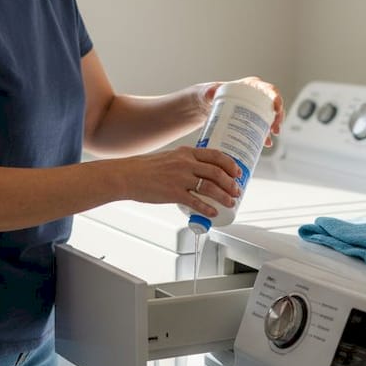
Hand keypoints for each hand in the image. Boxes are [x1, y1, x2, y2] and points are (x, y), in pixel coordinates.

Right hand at [116, 145, 241, 214]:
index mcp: (186, 152)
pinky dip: (207, 208)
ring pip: (210, 187)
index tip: (237, 172)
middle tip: (237, 191)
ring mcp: (180, 178)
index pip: (215, 156)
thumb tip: (202, 172)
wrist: (128, 175)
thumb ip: (185, 162)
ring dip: (223, 196)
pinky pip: (195, 202)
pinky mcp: (173, 193)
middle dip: (231, 183)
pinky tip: (213, 213)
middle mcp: (185, 163)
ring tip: (230, 202)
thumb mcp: (170, 157)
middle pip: (216, 172)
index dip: (230, 164)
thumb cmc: (147, 167)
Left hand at [198, 76, 285, 146]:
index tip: (277, 109)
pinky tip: (264, 144)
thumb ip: (209, 91)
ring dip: (273, 129)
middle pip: (273, 106)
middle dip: (278, 118)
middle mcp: (256, 97)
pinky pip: (261, 128)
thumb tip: (211, 92)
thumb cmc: (208, 94)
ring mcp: (255, 109)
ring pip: (270, 118)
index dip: (277, 98)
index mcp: (252, 86)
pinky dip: (264, 136)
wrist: (204, 106)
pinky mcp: (251, 120)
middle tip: (275, 130)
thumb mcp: (209, 92)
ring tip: (269, 140)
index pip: (269, 90)